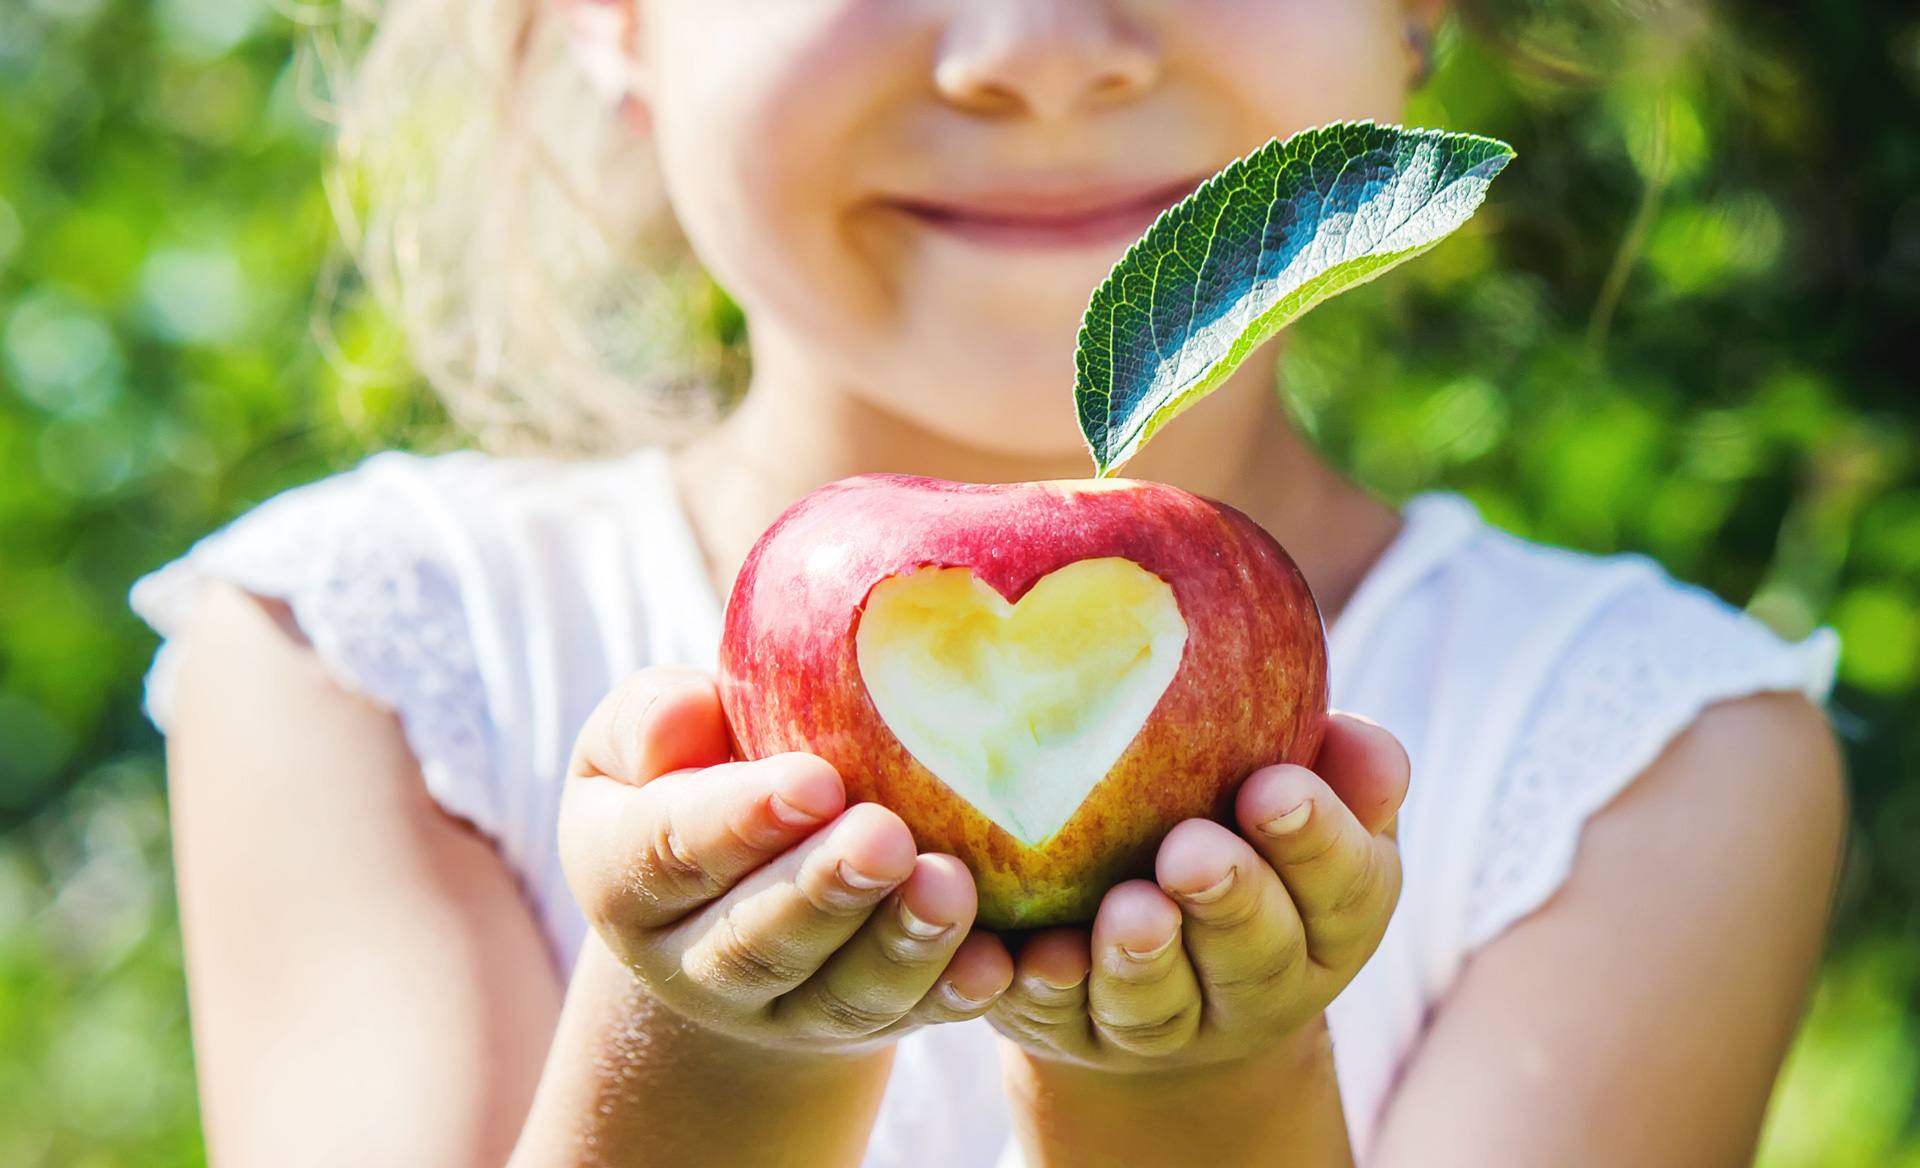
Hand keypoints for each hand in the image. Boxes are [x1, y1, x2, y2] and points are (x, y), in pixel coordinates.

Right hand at [558, 667, 1013, 1053]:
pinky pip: (914, 1017)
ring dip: (902, 944)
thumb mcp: (639, 741)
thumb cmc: (693, 773)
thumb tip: (684, 715)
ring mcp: (786, 1008)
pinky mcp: (867, 1020)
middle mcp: (694, 962)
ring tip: (950, 887)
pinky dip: (956, 993)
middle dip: (826, 889)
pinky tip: (996, 962)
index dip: (736, 822)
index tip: (812, 781)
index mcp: (624, 876)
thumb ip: (647, 721)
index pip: (667, 852)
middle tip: (886, 838)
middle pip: (758, 941)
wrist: (733, 886)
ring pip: (842, 993)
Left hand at [990, 713, 1407, 1072]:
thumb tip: (1361, 738)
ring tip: (1127, 910)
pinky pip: (1061, 1021)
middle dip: (1228, 901)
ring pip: (1160, 1005)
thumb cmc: (1245, 839)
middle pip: (1256, 958)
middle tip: (1192, 852)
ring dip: (1142, 959)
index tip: (1271, 788)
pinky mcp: (1074, 1035)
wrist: (1162, 970)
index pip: (1346, 891)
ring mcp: (1166, 1026)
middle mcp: (1257, 992)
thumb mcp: (1307, 805)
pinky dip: (1051, 990)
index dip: (1314, 842)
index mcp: (1329, 927)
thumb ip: (1342, 770)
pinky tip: (1042, 954)